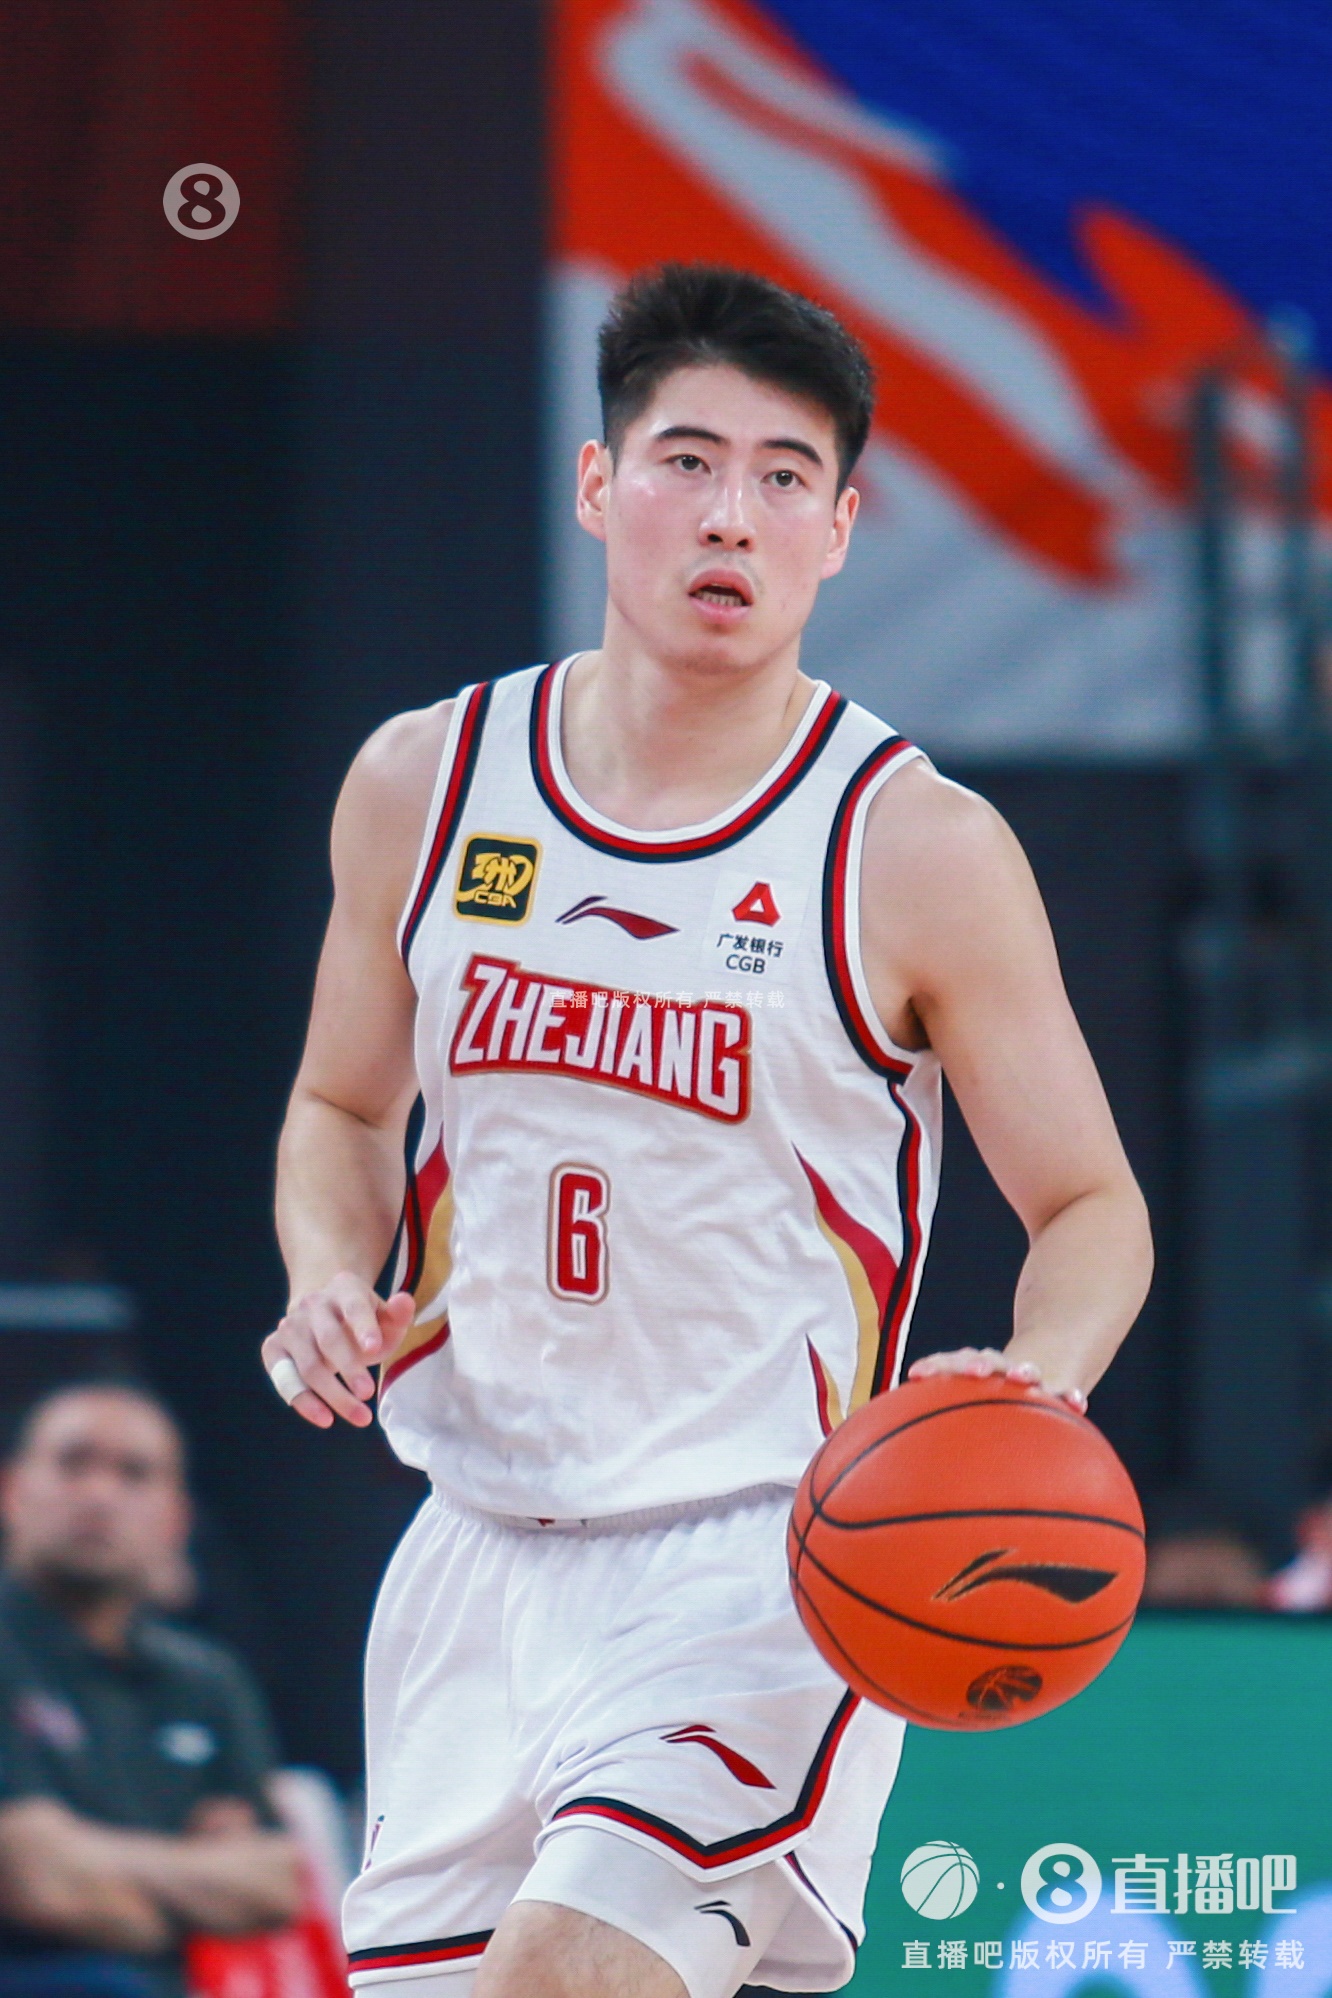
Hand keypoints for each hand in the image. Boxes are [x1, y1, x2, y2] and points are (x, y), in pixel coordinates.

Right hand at [261, 1275, 415, 1429]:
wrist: (323, 1314)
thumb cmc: (362, 1323)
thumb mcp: (384, 1317)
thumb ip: (398, 1315)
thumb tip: (405, 1302)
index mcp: (344, 1289)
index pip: (354, 1307)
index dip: (363, 1327)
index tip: (374, 1349)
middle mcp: (312, 1304)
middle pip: (329, 1339)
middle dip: (349, 1368)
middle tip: (368, 1394)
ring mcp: (290, 1326)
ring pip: (309, 1365)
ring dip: (333, 1394)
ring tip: (361, 1417)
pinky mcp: (273, 1348)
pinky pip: (285, 1378)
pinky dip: (304, 1401)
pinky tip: (325, 1418)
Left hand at [907, 1346, 1086, 1413]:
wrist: (1030, 1376)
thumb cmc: (984, 1408)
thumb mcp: (961, 1413)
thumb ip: (931, 1430)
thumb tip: (882, 1468)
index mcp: (969, 1372)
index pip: (948, 1363)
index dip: (933, 1366)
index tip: (916, 1374)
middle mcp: (996, 1370)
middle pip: (985, 1361)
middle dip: (977, 1363)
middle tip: (972, 1371)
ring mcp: (1027, 1377)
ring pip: (1026, 1370)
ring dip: (1024, 1370)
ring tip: (1026, 1377)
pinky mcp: (1056, 1390)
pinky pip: (1065, 1392)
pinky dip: (1069, 1395)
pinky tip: (1077, 1405)